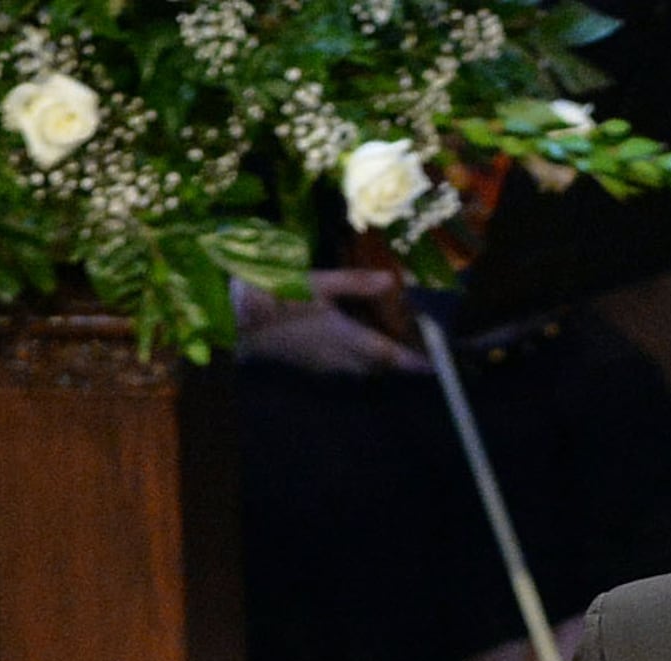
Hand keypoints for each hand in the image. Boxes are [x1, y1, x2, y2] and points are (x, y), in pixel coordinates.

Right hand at [233, 270, 424, 376]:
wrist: (236, 320)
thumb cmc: (278, 296)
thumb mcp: (319, 283)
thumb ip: (355, 284)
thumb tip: (391, 281)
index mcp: (346, 338)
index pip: (388, 356)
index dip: (413, 363)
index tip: (433, 367)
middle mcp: (340, 359)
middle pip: (378, 367)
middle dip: (397, 363)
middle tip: (415, 351)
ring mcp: (323, 366)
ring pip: (360, 370)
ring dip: (376, 363)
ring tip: (389, 348)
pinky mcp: (309, 366)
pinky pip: (343, 369)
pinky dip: (357, 361)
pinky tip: (355, 347)